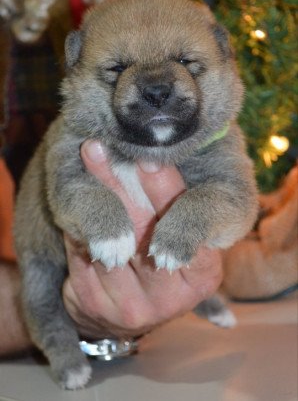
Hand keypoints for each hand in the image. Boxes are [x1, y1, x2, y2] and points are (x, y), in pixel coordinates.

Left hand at [63, 140, 222, 337]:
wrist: (133, 313)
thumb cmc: (165, 263)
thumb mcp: (188, 244)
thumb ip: (185, 211)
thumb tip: (163, 158)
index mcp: (203, 274)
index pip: (190, 227)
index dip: (166, 189)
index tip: (148, 157)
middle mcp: (171, 297)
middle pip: (142, 229)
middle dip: (118, 182)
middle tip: (99, 147)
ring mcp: (131, 306)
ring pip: (107, 238)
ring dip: (96, 194)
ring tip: (89, 155)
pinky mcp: (94, 307)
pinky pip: (81, 252)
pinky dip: (80, 223)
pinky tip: (79, 199)